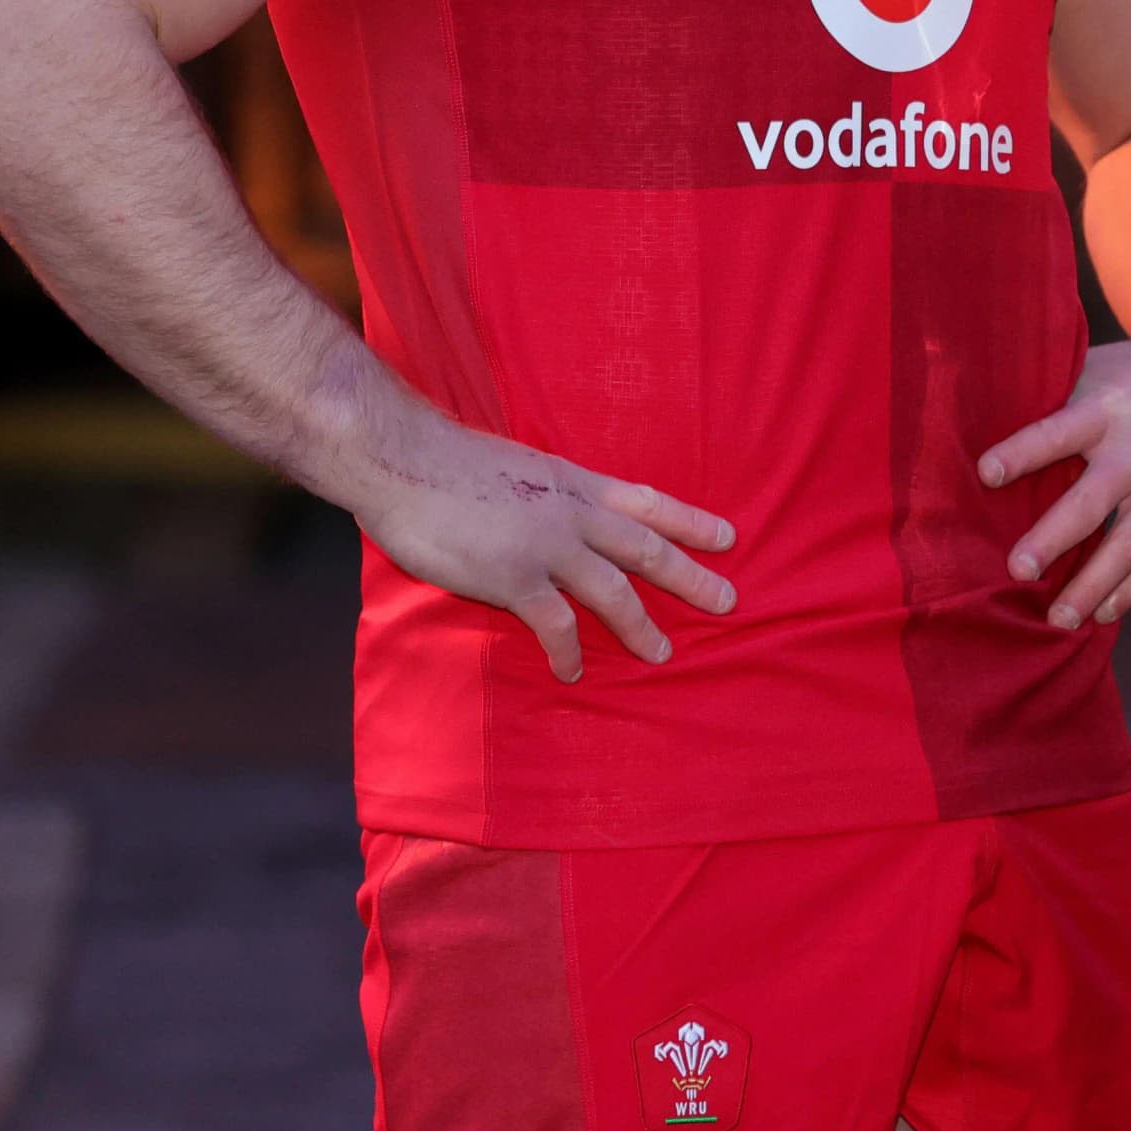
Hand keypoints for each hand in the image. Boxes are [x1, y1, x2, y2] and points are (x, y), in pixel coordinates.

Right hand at [339, 391, 737, 682]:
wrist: (402, 459)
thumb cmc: (448, 463)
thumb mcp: (520, 468)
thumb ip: (548, 494)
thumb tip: (561, 515)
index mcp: (574, 482)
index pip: (646, 501)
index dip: (689, 520)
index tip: (728, 536)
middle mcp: (571, 512)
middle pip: (646, 547)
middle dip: (690, 575)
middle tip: (728, 600)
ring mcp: (545, 544)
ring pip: (613, 590)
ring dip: (641, 625)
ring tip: (663, 654)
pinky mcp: (512, 576)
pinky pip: (554, 623)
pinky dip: (568, 650)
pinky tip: (573, 671)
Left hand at [979, 324, 1130, 629]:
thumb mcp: (1102, 368)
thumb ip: (1057, 400)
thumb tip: (981, 421)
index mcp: (1108, 407)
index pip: (1059, 431)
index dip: (1023, 451)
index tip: (986, 474)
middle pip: (1093, 500)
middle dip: (1054, 536)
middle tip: (1019, 569)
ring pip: (1129, 541)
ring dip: (1092, 583)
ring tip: (1058, 619)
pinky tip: (1102, 612)